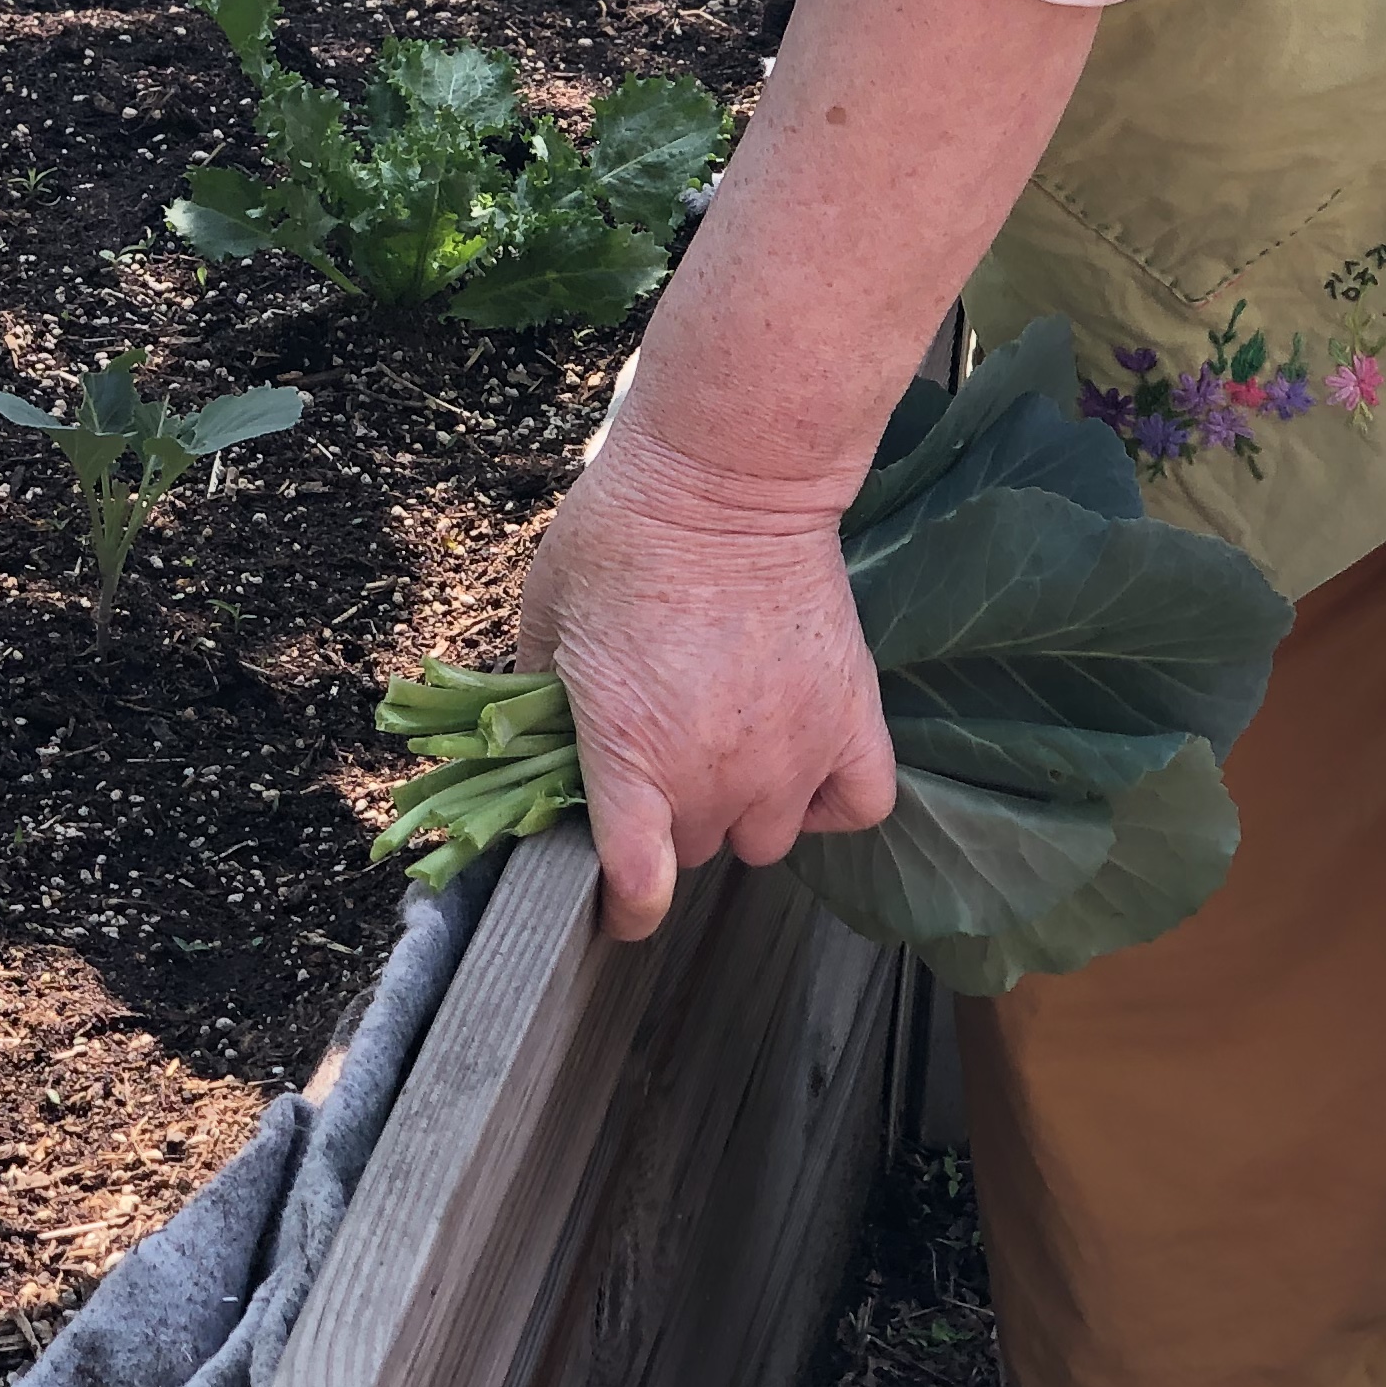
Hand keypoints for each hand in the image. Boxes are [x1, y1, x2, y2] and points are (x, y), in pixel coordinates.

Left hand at [515, 423, 893, 943]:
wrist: (726, 480)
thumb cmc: (623, 537)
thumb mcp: (546, 620)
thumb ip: (539, 703)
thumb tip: (530, 748)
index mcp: (634, 758)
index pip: (637, 887)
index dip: (621, 907)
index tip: (613, 900)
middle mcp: (719, 775)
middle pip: (696, 851)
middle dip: (670, 817)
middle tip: (658, 750)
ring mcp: (794, 755)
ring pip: (767, 838)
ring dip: (742, 807)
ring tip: (726, 742)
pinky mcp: (853, 722)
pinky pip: (854, 807)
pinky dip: (829, 799)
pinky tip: (800, 760)